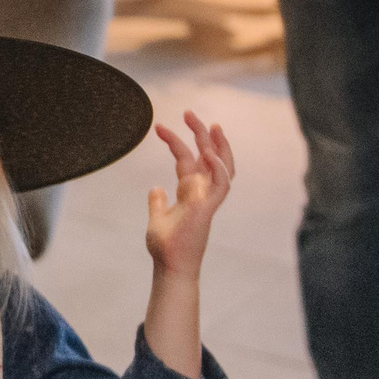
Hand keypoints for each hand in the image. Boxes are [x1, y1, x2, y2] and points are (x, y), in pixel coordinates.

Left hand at [145, 113, 233, 279]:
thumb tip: (155, 189)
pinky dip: (218, 168)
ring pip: (223, 167)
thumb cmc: (165, 247)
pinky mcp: (208, 208)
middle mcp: (201, 192)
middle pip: (208, 156)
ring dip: (219, 146)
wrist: (169, 266)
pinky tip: (209, 153)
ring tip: (212, 125)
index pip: (187, 159)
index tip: (159, 127)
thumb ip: (158, 203)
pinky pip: (221, 184)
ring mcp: (207, 199)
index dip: (176, 142)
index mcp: (189, 191)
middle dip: (202, 134)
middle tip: (190, 113)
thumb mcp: (157, 218)